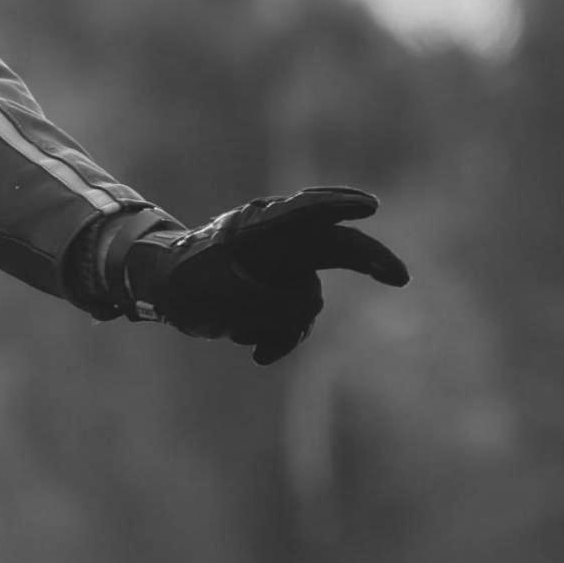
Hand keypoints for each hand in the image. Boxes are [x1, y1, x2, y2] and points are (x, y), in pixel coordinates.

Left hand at [122, 187, 409, 363]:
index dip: (339, 207)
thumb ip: (276, 304)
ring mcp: (284, 264)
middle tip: (400, 277)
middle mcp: (280, 241)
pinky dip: (280, 337)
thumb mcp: (229, 300)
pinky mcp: (281, 288)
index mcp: (261, 227)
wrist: (163, 289)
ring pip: (308, 302)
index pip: (307, 212)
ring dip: (285, 329)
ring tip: (248, 340)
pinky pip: (296, 319)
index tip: (369, 208)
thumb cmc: (189, 285)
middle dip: (370, 262)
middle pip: (336, 248)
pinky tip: (257, 354)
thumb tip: (310, 311)